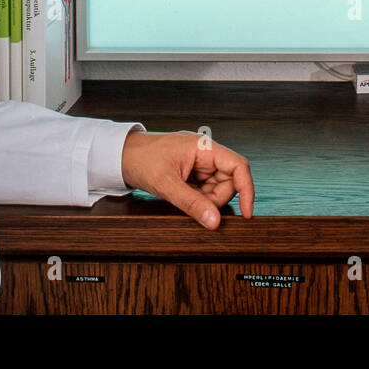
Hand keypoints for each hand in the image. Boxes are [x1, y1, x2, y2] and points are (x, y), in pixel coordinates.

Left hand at [121, 130, 254, 228]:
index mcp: (204, 147)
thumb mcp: (167, 184)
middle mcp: (205, 153)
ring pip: (217, 188)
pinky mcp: (192, 173)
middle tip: (198, 207)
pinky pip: (205, 190)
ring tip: (182, 197)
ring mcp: (199, 163)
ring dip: (206, 200)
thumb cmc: (141, 159)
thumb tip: (214, 221)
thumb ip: (192, 203)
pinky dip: (198, 199)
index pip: (238, 166)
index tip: (247, 212)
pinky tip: (181, 196)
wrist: (120, 156)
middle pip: (229, 181)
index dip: (247, 189)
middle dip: (217, 199)